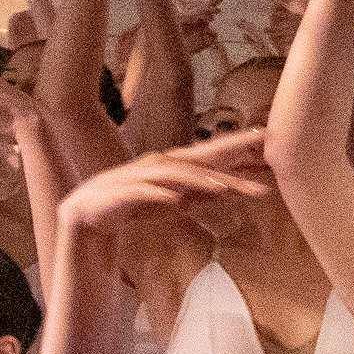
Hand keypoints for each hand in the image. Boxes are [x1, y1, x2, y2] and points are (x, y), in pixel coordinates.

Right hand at [61, 132, 275, 237]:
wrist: (86, 218)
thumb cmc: (134, 207)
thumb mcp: (176, 204)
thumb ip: (204, 197)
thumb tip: (236, 188)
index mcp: (171, 167)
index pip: (209, 154)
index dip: (237, 144)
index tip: (267, 136)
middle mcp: (156, 167)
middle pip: (196, 157)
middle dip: (227, 148)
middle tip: (258, 141)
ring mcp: (135, 178)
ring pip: (171, 175)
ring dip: (198, 179)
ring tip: (224, 186)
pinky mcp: (115, 196)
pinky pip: (138, 194)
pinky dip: (155, 195)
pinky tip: (172, 200)